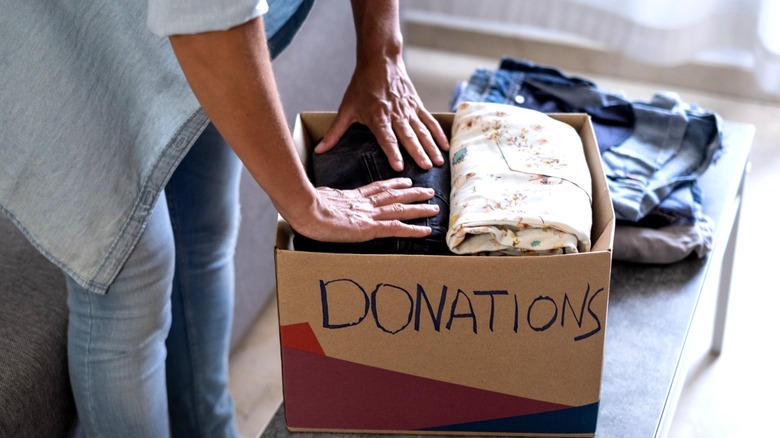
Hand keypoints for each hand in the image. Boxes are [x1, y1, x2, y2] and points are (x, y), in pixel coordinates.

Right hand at [291, 178, 438, 242]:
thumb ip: (324, 200)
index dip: (393, 185)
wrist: (305, 209)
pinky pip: (396, 228)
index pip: (377, 188)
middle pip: (393, 196)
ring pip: (400, 210)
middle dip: (413, 194)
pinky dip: (413, 229)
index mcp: (352, 197)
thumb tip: (318, 200)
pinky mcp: (369, 228)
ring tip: (434, 207)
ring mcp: (368, 215)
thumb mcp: (316, 198)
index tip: (404, 182)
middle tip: (428, 191)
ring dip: (419, 208)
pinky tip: (426, 230)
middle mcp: (364, 204)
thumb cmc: (304, 205)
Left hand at [314, 56, 448, 171]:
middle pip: (408, 136)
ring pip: (422, 131)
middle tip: (426, 167)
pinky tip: (445, 146)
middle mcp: (395, 114)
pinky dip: (438, 134)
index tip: (399, 166)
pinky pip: (429, 121)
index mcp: (377, 117)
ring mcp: (408, 110)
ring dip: (431, 147)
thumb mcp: (346, 109)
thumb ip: (335, 132)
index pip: (386, 138)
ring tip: (438, 162)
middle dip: (418, 152)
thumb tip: (320, 151)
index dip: (392, 152)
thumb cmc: (361, 86)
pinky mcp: (417, 105)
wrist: (380, 61)